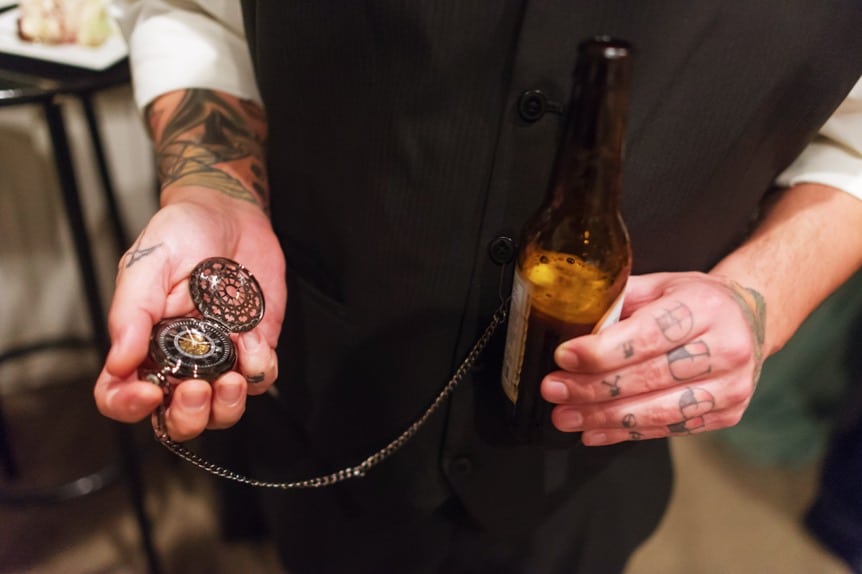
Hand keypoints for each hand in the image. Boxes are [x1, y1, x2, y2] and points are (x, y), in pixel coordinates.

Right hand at [93, 196, 285, 440]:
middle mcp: (180, 359)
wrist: (230, 211)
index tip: (148, 393)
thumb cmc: (181, 232)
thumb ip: (132, 313)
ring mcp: (220, 356)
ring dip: (227, 406)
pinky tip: (254, 343)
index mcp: (142, 344)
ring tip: (231, 379)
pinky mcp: (256, 346)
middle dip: (188, 416)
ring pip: (222, 410)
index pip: (121, 394)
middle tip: (197, 388)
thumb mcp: (146, 263)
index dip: (129, 406)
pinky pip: (260, 378)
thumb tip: (119, 363)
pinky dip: (260, 371)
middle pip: (178, 417)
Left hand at [541, 272, 765, 444]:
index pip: (650, 334)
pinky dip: (625, 433)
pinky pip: (667, 429)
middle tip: (553, 390)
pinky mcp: (726, 415)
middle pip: (649, 377)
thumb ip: (620, 301)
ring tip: (565, 416)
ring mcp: (730, 387)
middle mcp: (726, 348)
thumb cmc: (696, 300)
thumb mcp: (661, 284)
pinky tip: (593, 431)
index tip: (564, 357)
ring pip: (657, 411)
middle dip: (592, 388)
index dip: (603, 351)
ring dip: (602, 417)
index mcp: (706, 307)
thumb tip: (571, 320)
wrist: (749, 321)